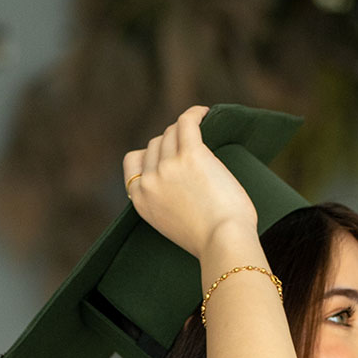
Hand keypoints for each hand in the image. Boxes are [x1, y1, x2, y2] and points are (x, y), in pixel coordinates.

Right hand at [122, 105, 260, 258]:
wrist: (223, 243)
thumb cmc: (210, 243)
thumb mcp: (172, 226)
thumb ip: (166, 204)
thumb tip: (179, 186)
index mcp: (141, 200)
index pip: (133, 162)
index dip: (150, 156)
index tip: (166, 157)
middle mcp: (150, 180)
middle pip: (155, 145)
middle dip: (171, 144)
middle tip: (192, 148)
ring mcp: (168, 166)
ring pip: (171, 133)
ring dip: (184, 130)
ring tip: (201, 129)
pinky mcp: (191, 155)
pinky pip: (187, 122)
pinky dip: (196, 114)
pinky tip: (206, 113)